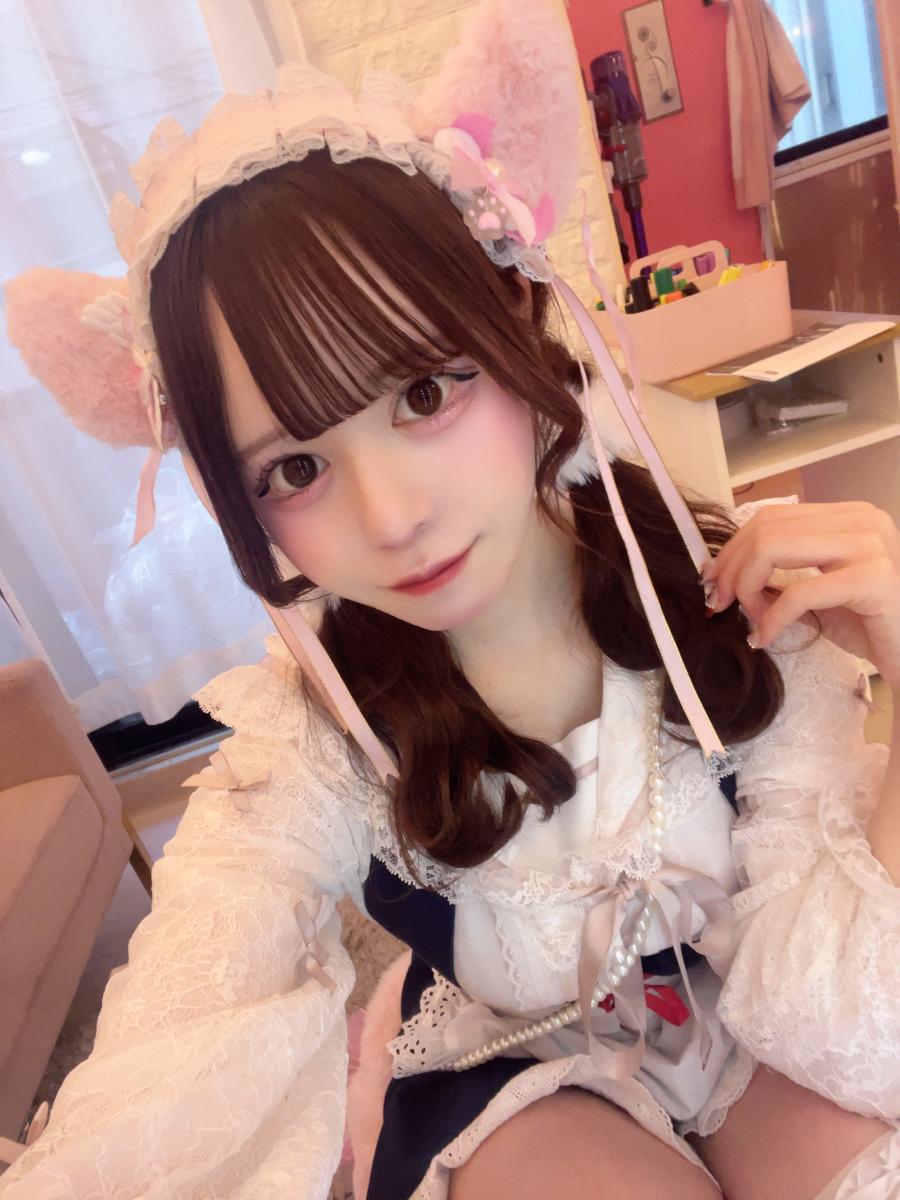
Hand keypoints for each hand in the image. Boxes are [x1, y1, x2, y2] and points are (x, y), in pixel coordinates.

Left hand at [702, 501, 899, 686]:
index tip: (714, 580)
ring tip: (749, 619)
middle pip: (766, 529)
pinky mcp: (874, 578)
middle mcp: (862, 520)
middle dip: (732, 568)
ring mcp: (871, 545)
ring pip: (773, 549)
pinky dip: (771, 618)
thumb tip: (726, 573)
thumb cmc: (869, 624)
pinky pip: (798, 593)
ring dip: (747, 589)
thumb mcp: (816, 592)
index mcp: (848, 515)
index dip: (733, 548)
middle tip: (721, 602)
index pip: (770, 517)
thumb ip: (779, 575)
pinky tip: (765, 637)